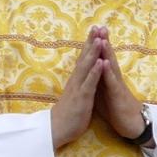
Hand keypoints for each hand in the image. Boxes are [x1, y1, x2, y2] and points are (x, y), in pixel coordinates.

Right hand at [50, 30, 101, 148]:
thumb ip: (80, 85)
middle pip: (84, 57)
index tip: (95, 31)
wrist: (56, 130)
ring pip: (86, 66)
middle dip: (91, 41)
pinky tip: (100, 62)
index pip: (83, 59)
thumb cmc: (68, 115)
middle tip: (97, 26)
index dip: (89, 45)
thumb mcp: (76, 96)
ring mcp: (78, 88)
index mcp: (76, 80)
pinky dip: (95, 72)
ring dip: (93, 52)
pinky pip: (89, 83)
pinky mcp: (82, 97)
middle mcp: (76, 80)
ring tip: (100, 38)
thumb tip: (84, 78)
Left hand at [94, 30, 146, 141]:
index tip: (93, 31)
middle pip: (108, 57)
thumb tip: (90, 71)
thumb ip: (98, 80)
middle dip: (103, 42)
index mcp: (108, 78)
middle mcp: (113, 78)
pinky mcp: (118, 96)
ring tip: (103, 39)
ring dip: (107, 52)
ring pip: (111, 66)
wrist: (131, 125)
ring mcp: (117, 86)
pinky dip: (108, 72)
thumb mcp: (103, 92)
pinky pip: (112, 82)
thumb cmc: (117, 109)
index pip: (102, 58)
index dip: (97, 45)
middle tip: (100, 26)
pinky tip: (105, 62)